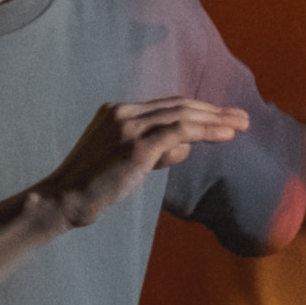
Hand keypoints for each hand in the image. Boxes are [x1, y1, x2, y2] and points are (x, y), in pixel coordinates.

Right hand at [34, 95, 252, 231]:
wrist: (63, 199)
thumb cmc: (94, 187)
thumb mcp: (126, 161)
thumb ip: (153, 150)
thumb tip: (184, 147)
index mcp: (116, 111)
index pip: (166, 105)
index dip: (197, 109)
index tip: (222, 116)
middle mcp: (122, 112)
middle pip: (179, 105)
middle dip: (213, 110)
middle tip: (242, 117)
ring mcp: (128, 126)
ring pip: (183, 115)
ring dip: (216, 119)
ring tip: (241, 125)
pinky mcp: (136, 145)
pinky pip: (180, 131)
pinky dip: (206, 131)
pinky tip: (226, 135)